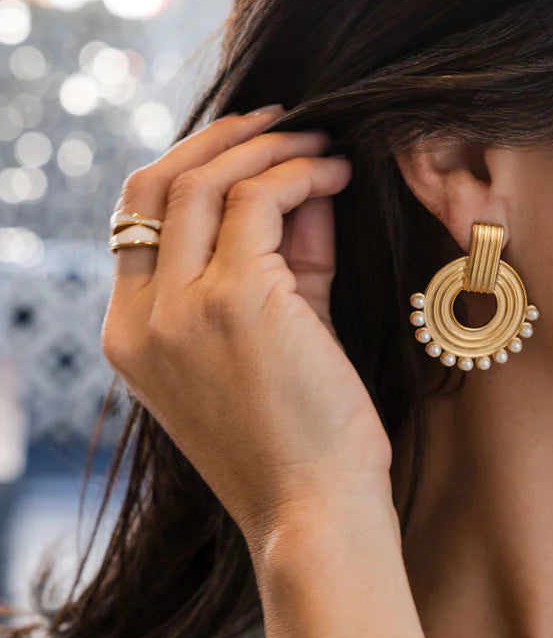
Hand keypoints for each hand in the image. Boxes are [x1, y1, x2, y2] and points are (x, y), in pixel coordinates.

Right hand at [101, 106, 396, 561]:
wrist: (315, 516)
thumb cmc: (301, 440)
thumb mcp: (273, 336)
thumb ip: (278, 259)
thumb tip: (300, 180)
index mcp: (129, 335)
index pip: (134, 218)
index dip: (191, 166)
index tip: (250, 147)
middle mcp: (141, 317)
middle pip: (158, 183)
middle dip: (226, 139)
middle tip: (286, 122)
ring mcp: (181, 308)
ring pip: (206, 180)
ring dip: (271, 149)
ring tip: (324, 148)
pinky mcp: (235, 301)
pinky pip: (258, 200)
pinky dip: (299, 173)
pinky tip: (338, 175)